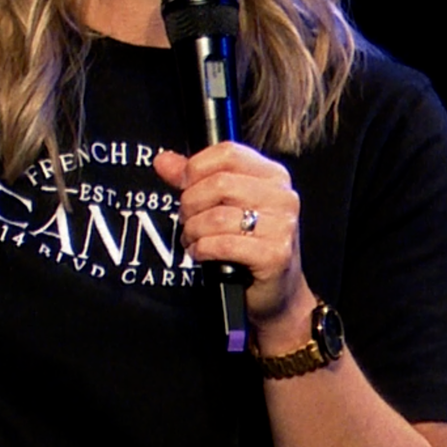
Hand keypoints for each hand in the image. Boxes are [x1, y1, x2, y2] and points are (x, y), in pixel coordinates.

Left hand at [153, 143, 312, 338]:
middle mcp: (282, 198)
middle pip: (219, 183)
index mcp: (273, 176)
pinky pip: (223, 244)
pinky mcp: (274, 255)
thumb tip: (164, 162)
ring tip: (193, 239)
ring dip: (194, 231)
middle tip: (187, 219)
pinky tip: (202, 253)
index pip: (228, 153)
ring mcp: (282, 226)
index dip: (196, 167)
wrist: (277, 293)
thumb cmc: (251, 246)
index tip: (184, 184)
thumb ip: (195, 180)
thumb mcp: (226, 206)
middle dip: (191, 204)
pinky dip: (203, 249)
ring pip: (217, 216)